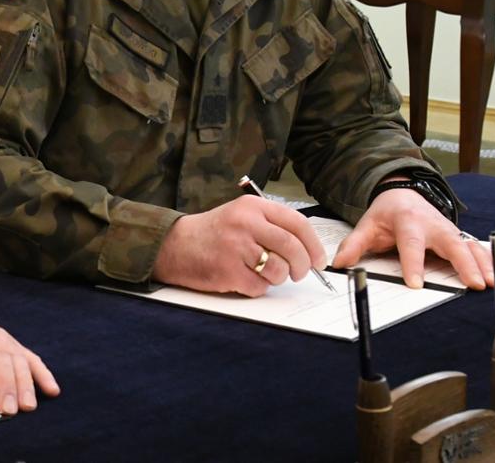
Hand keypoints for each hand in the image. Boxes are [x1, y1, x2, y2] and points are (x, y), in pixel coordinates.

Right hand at [153, 195, 326, 296]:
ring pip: (278, 269)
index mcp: (253, 207)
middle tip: (299, 273)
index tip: (319, 260)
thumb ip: (273, 226)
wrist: (175, 245)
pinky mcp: (227, 271)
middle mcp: (245, 223)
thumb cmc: (214, 233)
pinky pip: (259, 286)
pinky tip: (245, 278)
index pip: (298, 223)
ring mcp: (235, 247)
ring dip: (278, 278)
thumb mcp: (242, 215)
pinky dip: (258, 287)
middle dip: (302, 265)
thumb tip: (308, 250)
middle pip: (292, 247)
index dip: (314, 245)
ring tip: (265, 274)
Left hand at [332, 185, 494, 289]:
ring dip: (485, 264)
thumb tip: (339, 264)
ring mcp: (450, 230)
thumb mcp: (367, 225)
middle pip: (451, 244)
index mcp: (408, 222)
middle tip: (476, 284)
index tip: (416, 283)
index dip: (413, 263)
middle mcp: (433, 225)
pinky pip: (478, 249)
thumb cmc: (387, 214)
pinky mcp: (459, 237)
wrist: (404, 194)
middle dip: (465, 264)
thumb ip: (354, 245)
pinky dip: (493, 260)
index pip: (411, 244)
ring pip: (470, 247)